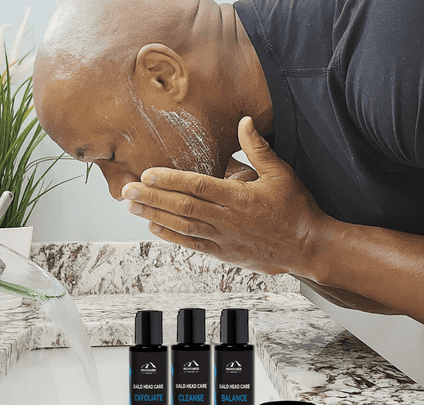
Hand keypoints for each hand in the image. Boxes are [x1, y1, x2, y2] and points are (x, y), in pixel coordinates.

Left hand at [122, 116, 327, 275]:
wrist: (307, 245)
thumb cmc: (295, 208)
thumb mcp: (281, 173)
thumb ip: (258, 149)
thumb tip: (244, 121)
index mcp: (239, 197)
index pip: (197, 186)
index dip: (170, 180)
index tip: (147, 174)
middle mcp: (227, 219)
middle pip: (183, 207)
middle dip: (153, 198)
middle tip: (127, 192)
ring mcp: (224, 238)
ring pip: (183, 227)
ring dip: (156, 217)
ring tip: (133, 208)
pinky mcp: (224, 253)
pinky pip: (193, 245)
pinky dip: (173, 237)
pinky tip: (155, 229)